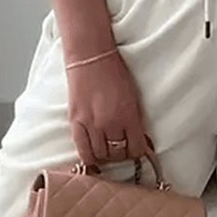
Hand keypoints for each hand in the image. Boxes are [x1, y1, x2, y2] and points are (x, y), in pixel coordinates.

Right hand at [66, 50, 153, 167]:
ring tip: (109, 152)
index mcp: (128, 116)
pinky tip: (94, 158)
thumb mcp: (133, 98)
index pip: (136, 148)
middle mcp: (109, 123)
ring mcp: (91, 124)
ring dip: (107, 157)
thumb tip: (140, 140)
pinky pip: (83, 151)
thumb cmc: (114, 73)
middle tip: (124, 151)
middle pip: (118, 154)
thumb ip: (135, 121)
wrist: (91, 58)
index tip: (138, 151)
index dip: (138, 153)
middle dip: (123, 156)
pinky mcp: (75, 122)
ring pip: (101, 156)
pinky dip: (90, 158)